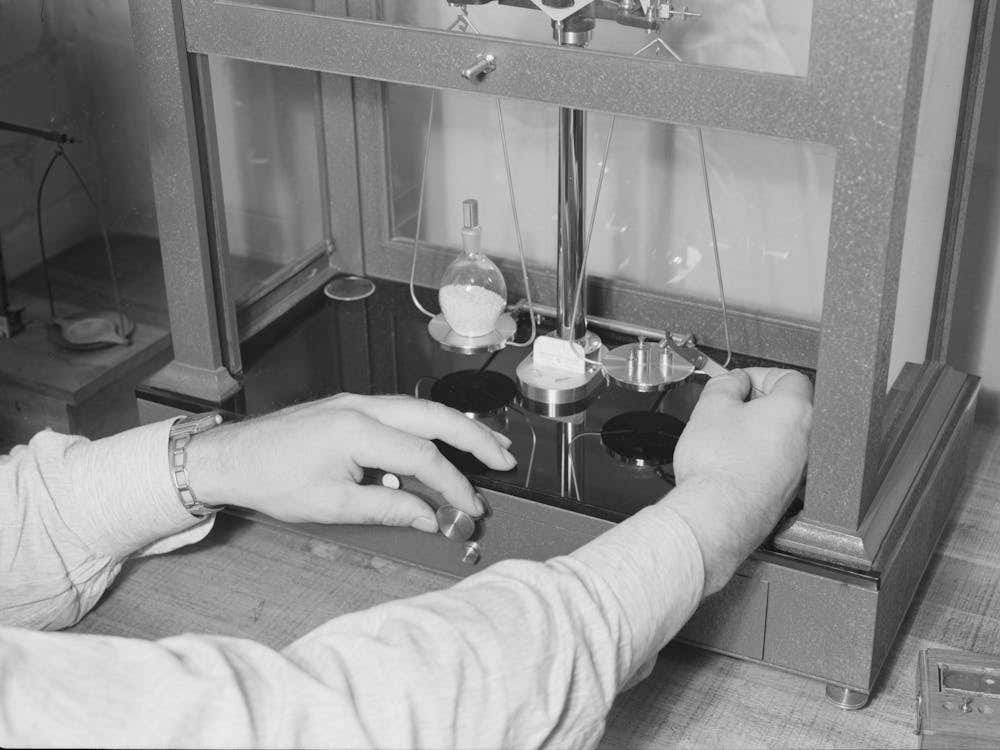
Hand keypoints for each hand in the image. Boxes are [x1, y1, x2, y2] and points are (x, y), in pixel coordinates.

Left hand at [185, 393, 516, 532]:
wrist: (229, 458)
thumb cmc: (270, 479)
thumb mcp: (332, 506)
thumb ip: (388, 507)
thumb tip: (429, 517)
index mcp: (357, 429)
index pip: (423, 457)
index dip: (453, 486)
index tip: (470, 508)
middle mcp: (362, 406)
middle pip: (435, 417)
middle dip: (475, 438)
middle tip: (504, 458)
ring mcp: (356, 402)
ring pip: (422, 409)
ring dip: (457, 428)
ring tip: (489, 446)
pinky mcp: (351, 408)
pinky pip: (402, 413)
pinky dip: (430, 427)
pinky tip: (444, 442)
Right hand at [668, 368, 812, 593]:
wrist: (718, 516)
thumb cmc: (718, 466)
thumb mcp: (711, 407)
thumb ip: (726, 384)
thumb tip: (734, 382)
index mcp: (795, 411)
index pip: (790, 377)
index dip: (760, 374)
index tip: (739, 381)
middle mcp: (808, 440)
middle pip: (787, 408)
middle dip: (757, 403)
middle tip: (728, 407)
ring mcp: (801, 469)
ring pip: (781, 437)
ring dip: (756, 431)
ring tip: (724, 437)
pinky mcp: (788, 492)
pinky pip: (776, 462)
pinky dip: (756, 457)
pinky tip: (731, 463)